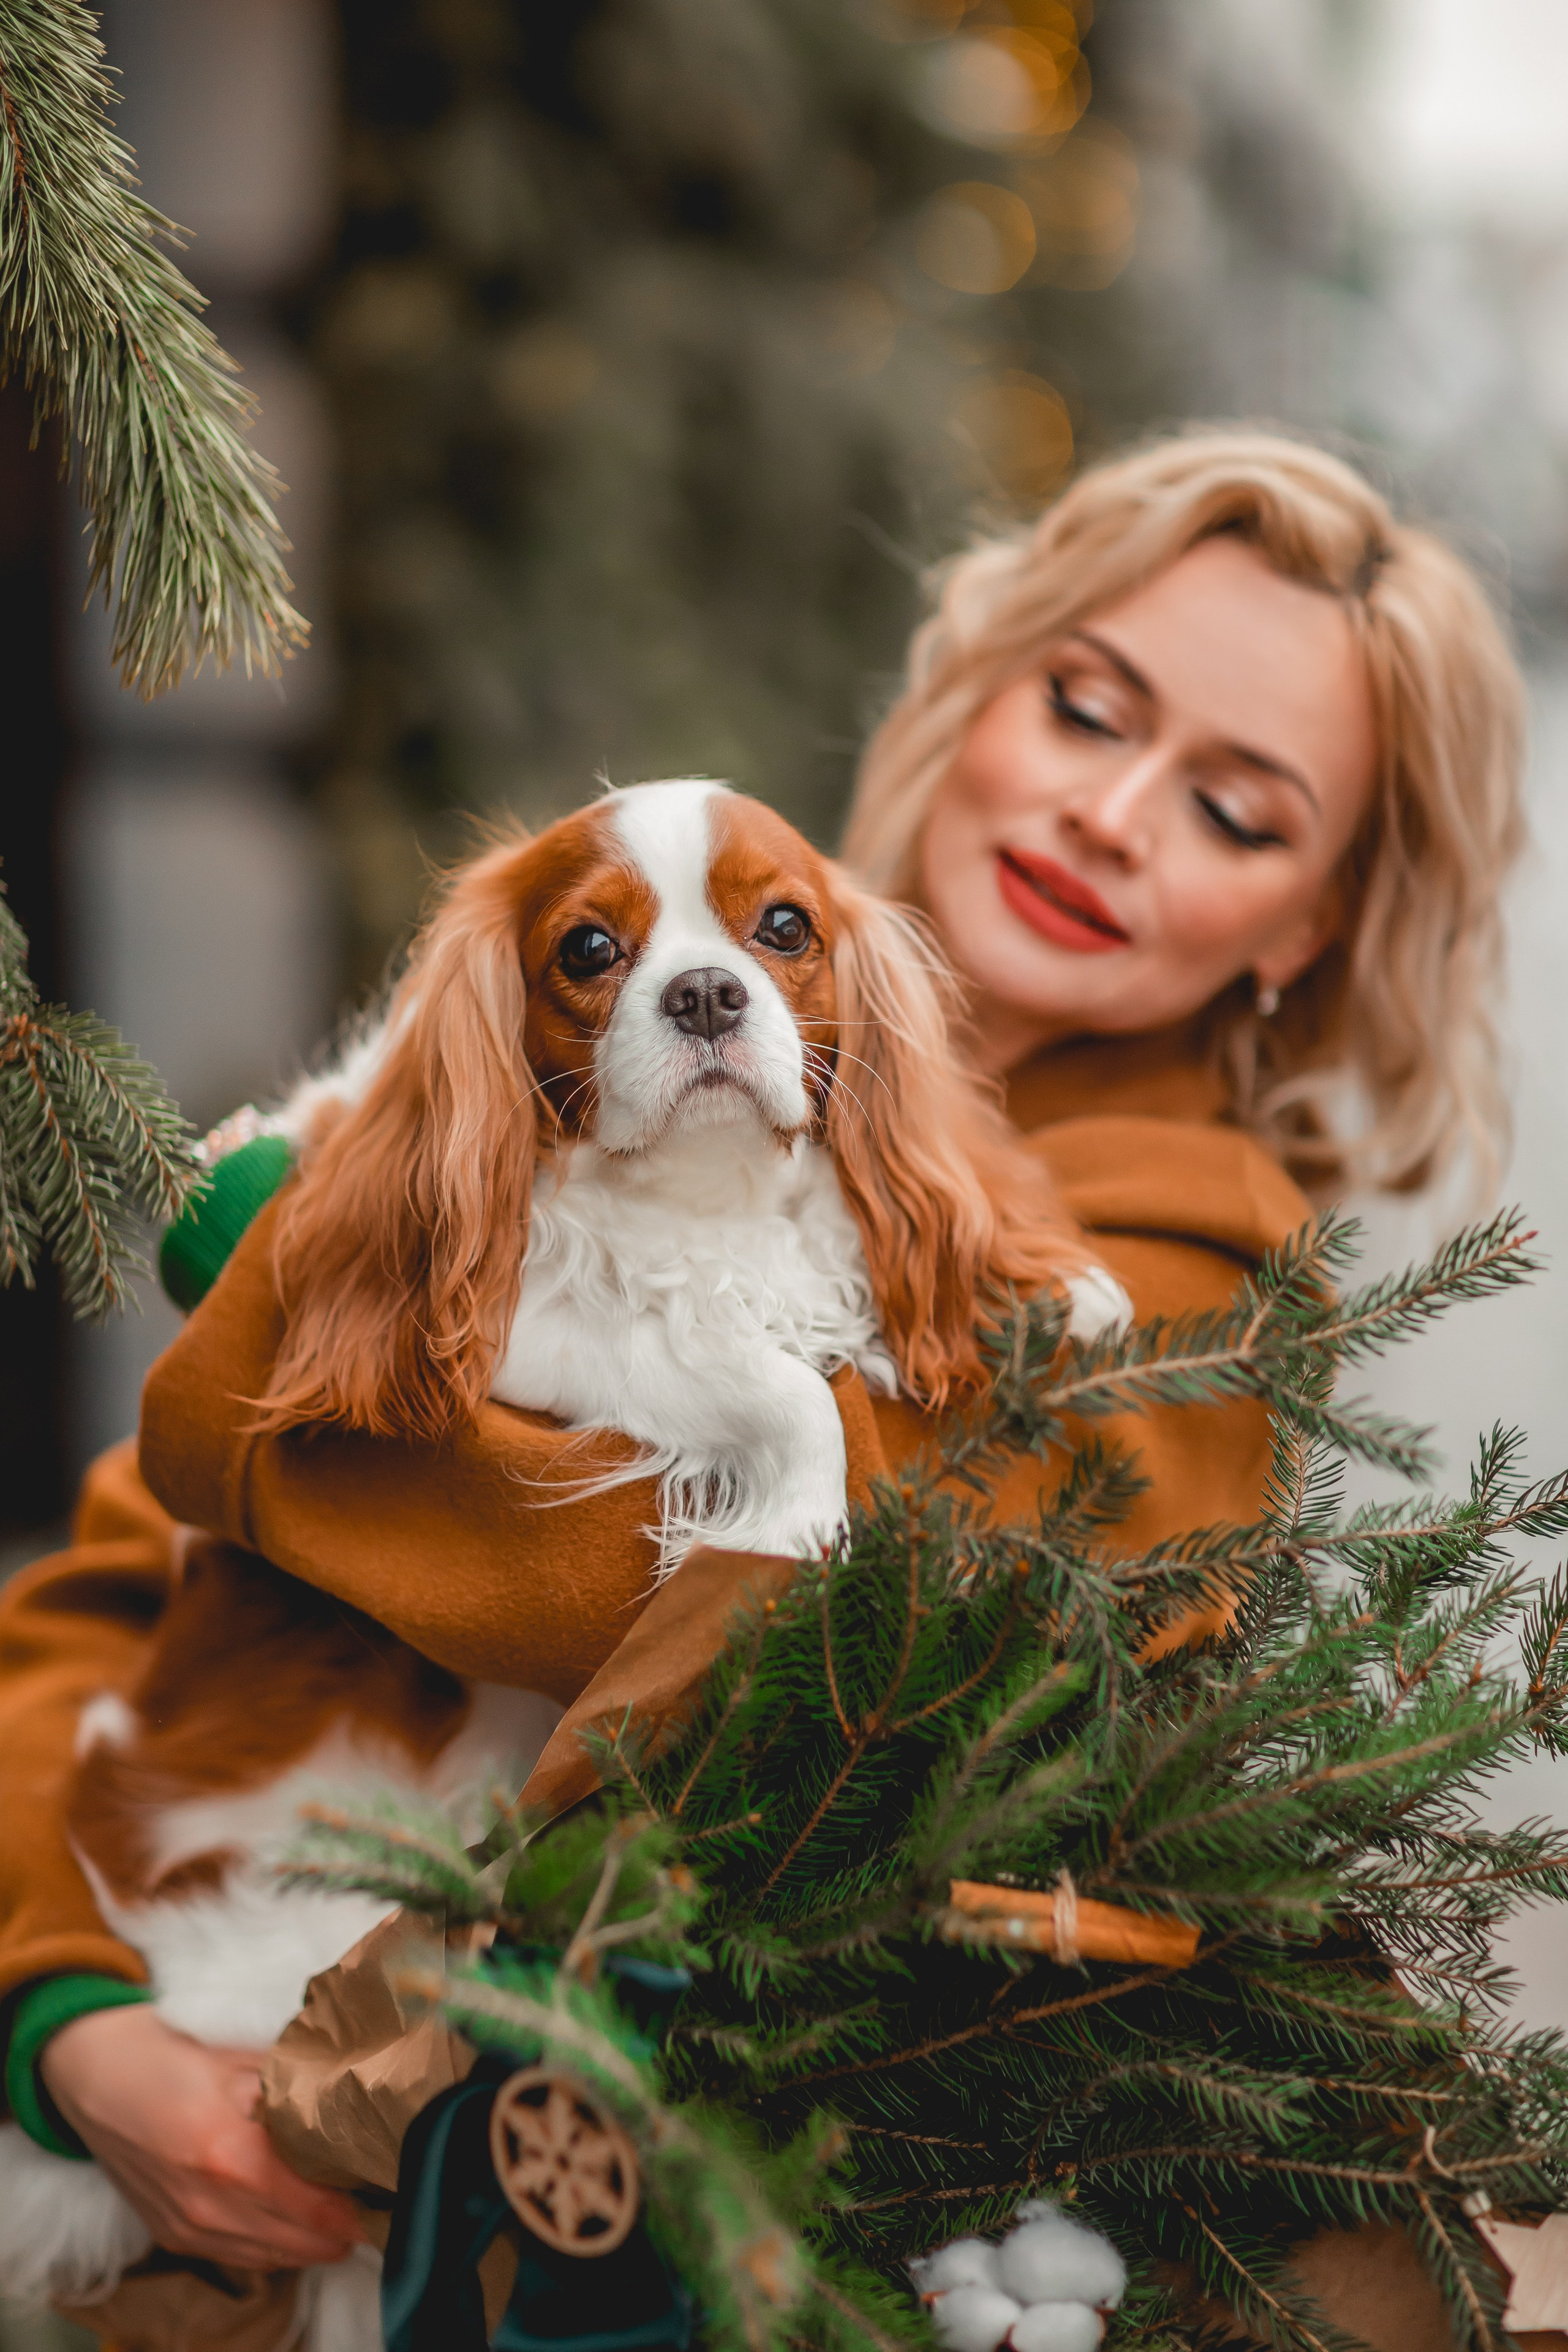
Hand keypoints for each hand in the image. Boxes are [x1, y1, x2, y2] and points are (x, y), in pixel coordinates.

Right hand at [41, 2004, 364, 2270]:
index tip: (391, 2187)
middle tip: (376, 2198)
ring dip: (313, 2242)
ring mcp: (188, 2228)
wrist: (94, 2075)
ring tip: (345, 2211)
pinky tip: (297, 2221)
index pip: (318, 2208)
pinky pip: (241, 2257)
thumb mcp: (244, 2061)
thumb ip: (296, 2093)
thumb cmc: (171, 2056)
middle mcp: (208, 2206)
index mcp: (230, 2156)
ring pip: (274, 2257)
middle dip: (346, 2227)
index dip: (360, 2205)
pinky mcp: (173, 2236)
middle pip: (302, 2243)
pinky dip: (275, 2245)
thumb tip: (355, 2111)